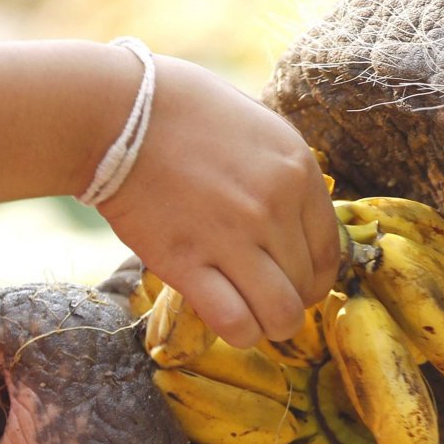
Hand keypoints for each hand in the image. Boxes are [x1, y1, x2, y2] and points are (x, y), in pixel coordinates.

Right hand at [97, 55, 340, 347]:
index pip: (329, 251)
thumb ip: (284, 174)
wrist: (115, 113)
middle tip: (268, 300)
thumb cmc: (182, 111)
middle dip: (291, 302)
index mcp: (298, 170)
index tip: (299, 285)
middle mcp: (274, 207)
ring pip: (280, 314)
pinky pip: (235, 322)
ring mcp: (232, 237)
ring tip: (255, 320)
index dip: (316, 279)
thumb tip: (297, 219)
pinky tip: (229, 321)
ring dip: (271, 326)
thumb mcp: (257, 128)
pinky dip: (239, 332)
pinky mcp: (187, 263)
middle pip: (305, 286)